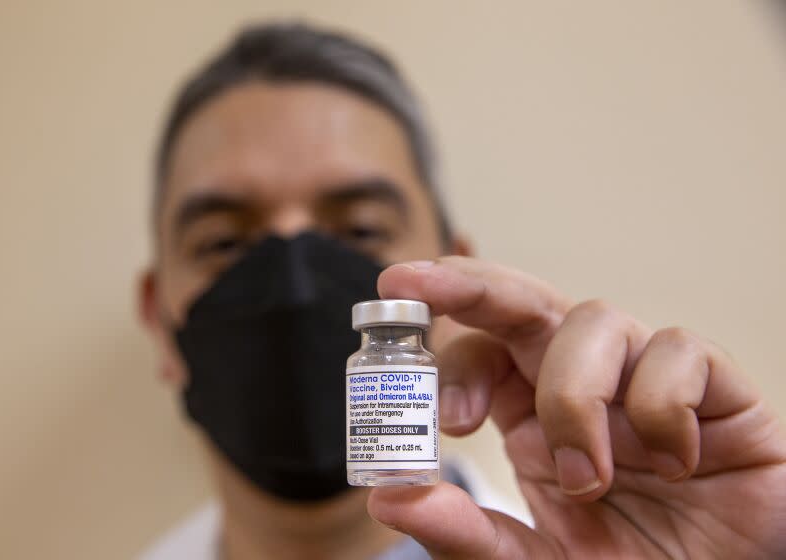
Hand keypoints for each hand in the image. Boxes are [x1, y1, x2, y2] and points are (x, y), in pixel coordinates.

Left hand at [368, 257, 785, 558]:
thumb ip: (467, 534)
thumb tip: (388, 498)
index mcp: (529, 413)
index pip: (479, 350)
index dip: (449, 359)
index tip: (440, 415)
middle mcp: (581, 381)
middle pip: (523, 300)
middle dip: (470, 284)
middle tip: (417, 283)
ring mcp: (643, 378)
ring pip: (595, 319)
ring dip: (575, 396)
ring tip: (586, 481)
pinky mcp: (714, 390)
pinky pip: (679, 352)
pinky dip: (661, 405)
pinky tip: (673, 464)